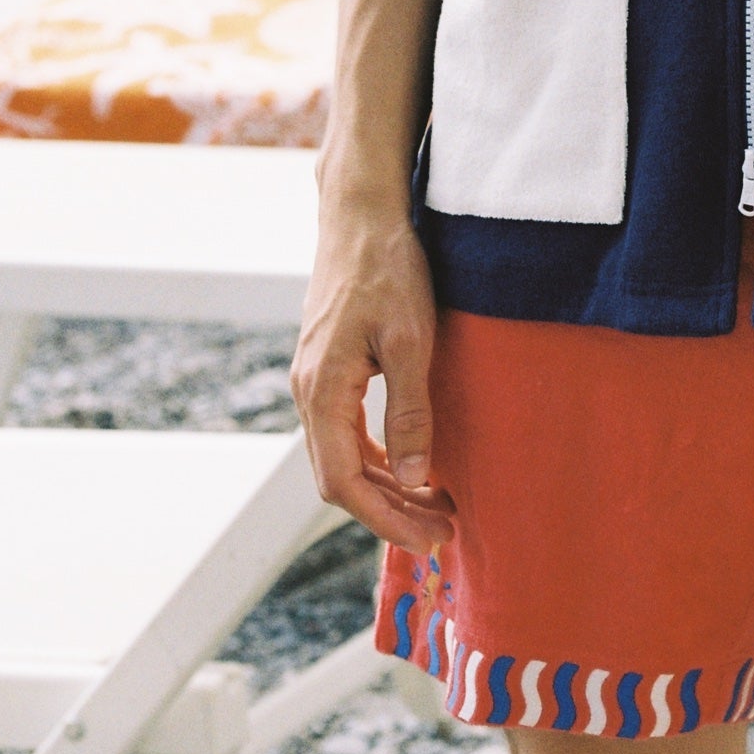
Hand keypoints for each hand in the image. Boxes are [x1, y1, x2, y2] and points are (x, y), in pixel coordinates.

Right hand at [291, 206, 454, 553]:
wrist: (361, 213)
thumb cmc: (387, 267)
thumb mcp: (411, 340)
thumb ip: (410, 411)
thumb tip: (416, 476)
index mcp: (322, 391)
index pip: (344, 482)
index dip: (386, 519)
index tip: (429, 539)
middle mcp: (309, 392)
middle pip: (341, 478)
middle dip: (390, 512)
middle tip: (443, 532)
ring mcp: (315, 380)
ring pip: (343, 457)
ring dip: (386, 487)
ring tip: (435, 506)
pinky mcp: (329, 368)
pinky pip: (346, 432)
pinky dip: (377, 458)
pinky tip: (411, 463)